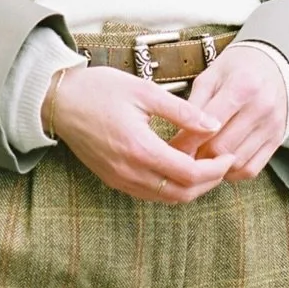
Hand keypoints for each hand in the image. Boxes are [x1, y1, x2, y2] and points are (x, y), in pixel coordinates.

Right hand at [49, 65, 233, 203]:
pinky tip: (179, 166)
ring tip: (205, 163)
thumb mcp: (144, 91)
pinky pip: (150, 194)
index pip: (189, 173)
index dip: (215, 169)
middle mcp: (129, 172)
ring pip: (166, 198)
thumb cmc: (99, 89)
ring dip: (190, 187)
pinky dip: (170, 186)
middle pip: (181, 194)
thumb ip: (181, 111)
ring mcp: (120, 179)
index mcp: (140, 148)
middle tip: (223, 162)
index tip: (229, 155)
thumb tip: (214, 125)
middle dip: (208, 182)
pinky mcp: (113, 180)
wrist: (59, 101)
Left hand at [185, 45, 287, 181]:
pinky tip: (221, 163)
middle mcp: (261, 108)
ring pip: (236, 162)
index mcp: (242, 86)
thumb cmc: (236, 69)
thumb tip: (179, 137)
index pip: (209, 125)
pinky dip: (233, 172)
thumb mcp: (211, 76)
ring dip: (215, 167)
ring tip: (201, 158)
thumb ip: (194, 105)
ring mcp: (272, 126)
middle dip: (199, 155)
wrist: (273, 66)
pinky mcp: (277, 140)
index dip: (186, 141)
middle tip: (184, 156)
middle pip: (222, 147)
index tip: (172, 149)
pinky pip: (252, 169)